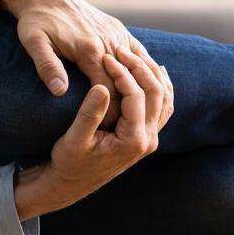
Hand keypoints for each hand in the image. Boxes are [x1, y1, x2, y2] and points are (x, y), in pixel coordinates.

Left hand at [0, 0, 167, 127]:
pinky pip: (139, 52)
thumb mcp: (33, 43)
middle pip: (128, 83)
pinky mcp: (118, 29)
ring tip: (138, 114)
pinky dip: (144, 70)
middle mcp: (108, 42)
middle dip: (128, 108)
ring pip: (140, 68)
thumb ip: (47, 67)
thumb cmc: (35, 21)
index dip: (111, 115)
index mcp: (89, 50)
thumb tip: (59, 92)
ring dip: (140, 90)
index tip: (109, 134)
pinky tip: (144, 87)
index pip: (109, 91)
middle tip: (126, 131)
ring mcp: (116, 34)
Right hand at [13, 52, 172, 219]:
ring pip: (164, 99)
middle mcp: (148, 140)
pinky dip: (159, 87)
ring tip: (135, 55)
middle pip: (156, 94)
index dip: (122, 73)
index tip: (106, 57)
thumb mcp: (74, 139)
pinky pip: (162, 107)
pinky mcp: (146, 136)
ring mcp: (150, 139)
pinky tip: (152, 72)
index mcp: (133, 141)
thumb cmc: (69, 162)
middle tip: (120, 50)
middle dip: (139, 68)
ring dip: (152, 75)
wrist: (71, 184)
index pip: (136, 96)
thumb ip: (90, 114)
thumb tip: (102, 87)